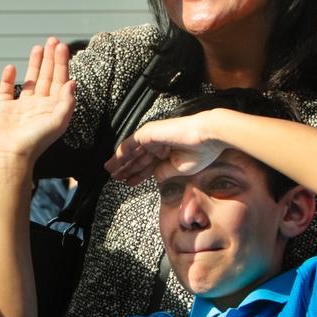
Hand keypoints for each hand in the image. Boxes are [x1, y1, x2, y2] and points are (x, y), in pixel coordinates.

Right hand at [0, 38, 75, 163]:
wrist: (9, 156)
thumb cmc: (35, 142)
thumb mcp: (57, 122)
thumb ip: (67, 102)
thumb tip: (73, 82)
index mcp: (53, 108)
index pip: (60, 81)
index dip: (62, 64)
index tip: (62, 47)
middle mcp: (39, 106)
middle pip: (47, 77)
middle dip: (51, 59)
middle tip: (53, 40)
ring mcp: (21, 107)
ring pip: (30, 81)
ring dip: (35, 65)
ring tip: (38, 47)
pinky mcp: (4, 109)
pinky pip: (7, 90)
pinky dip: (9, 78)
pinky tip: (12, 67)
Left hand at [105, 111, 229, 185]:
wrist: (207, 136)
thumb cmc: (200, 152)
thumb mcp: (179, 169)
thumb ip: (164, 172)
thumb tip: (154, 177)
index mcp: (167, 152)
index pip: (148, 165)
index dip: (138, 174)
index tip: (129, 183)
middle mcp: (158, 143)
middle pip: (138, 158)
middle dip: (126, 168)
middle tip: (115, 178)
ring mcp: (152, 137)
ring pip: (132, 151)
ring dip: (120, 162)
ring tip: (110, 171)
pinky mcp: (147, 133)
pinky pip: (130, 144)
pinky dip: (121, 153)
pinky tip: (114, 162)